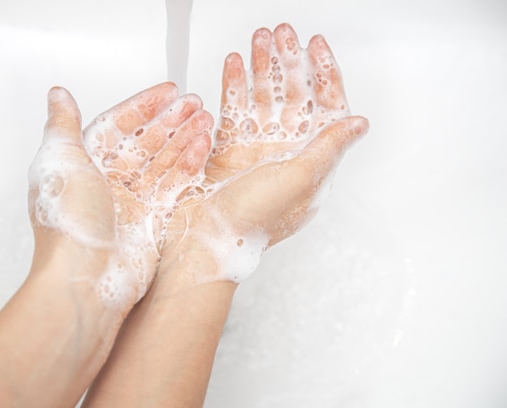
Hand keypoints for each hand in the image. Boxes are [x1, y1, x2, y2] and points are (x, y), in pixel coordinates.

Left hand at [82, 82, 211, 304]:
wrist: (87, 280)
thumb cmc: (68, 226)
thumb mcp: (60, 163)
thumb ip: (63, 126)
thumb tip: (58, 96)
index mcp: (85, 165)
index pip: (119, 126)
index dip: (143, 106)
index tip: (168, 91)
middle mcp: (109, 182)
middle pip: (146, 142)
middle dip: (171, 120)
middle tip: (195, 104)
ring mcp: (132, 202)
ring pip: (164, 161)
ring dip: (185, 139)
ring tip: (206, 121)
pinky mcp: (153, 221)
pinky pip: (175, 186)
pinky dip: (190, 166)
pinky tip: (204, 148)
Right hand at [162, 23, 368, 282]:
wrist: (206, 238)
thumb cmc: (252, 221)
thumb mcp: (300, 180)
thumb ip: (329, 147)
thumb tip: (358, 123)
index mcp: (310, 161)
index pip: (324, 108)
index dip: (323, 75)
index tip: (315, 47)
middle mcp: (285, 152)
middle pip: (292, 96)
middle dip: (288, 61)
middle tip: (282, 33)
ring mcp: (256, 148)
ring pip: (263, 97)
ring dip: (261, 66)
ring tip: (258, 40)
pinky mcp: (228, 148)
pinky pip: (234, 109)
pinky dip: (233, 85)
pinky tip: (234, 64)